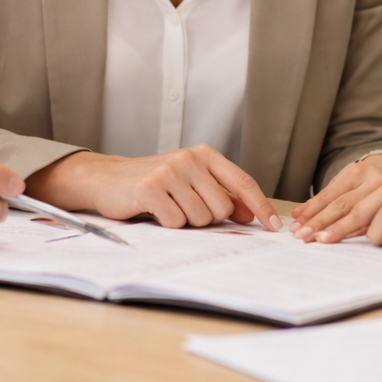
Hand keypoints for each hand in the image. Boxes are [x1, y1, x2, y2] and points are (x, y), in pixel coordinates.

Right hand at [27, 145, 281, 230]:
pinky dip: (167, 224)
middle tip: (184, 208)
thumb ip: (220, 193)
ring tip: (168, 207)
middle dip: (207, 218)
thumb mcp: (190, 181)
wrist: (108, 179)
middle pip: (222, 208)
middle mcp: (189, 159)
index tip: (273, 227)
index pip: (242, 182)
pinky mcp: (151, 188)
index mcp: (204, 154)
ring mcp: (170, 172)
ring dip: (185, 222)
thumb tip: (251, 214)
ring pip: (200, 218)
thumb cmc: (154, 183)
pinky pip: (175, 222)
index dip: (260, 207)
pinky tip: (154, 211)